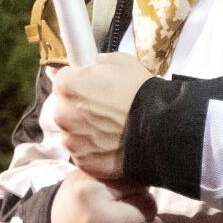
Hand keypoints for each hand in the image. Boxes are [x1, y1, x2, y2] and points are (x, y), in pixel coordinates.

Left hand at [45, 53, 155, 178]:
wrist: (161, 129)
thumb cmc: (141, 93)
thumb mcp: (120, 62)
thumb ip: (97, 64)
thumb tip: (92, 66)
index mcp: (67, 86)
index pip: (62, 79)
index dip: (77, 82)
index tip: (89, 86)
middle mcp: (62, 114)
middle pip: (65, 108)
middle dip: (80, 107)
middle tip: (104, 109)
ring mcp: (71, 140)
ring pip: (73, 132)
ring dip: (86, 130)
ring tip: (111, 129)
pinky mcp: (82, 161)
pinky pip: (83, 152)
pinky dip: (94, 150)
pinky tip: (112, 145)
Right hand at [49, 170, 162, 222]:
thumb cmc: (78, 204)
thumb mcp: (87, 178)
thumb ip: (117, 171)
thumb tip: (153, 174)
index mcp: (89, 194)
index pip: (138, 183)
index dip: (134, 187)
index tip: (121, 193)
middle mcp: (98, 222)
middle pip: (149, 208)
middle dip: (144, 208)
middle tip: (128, 211)